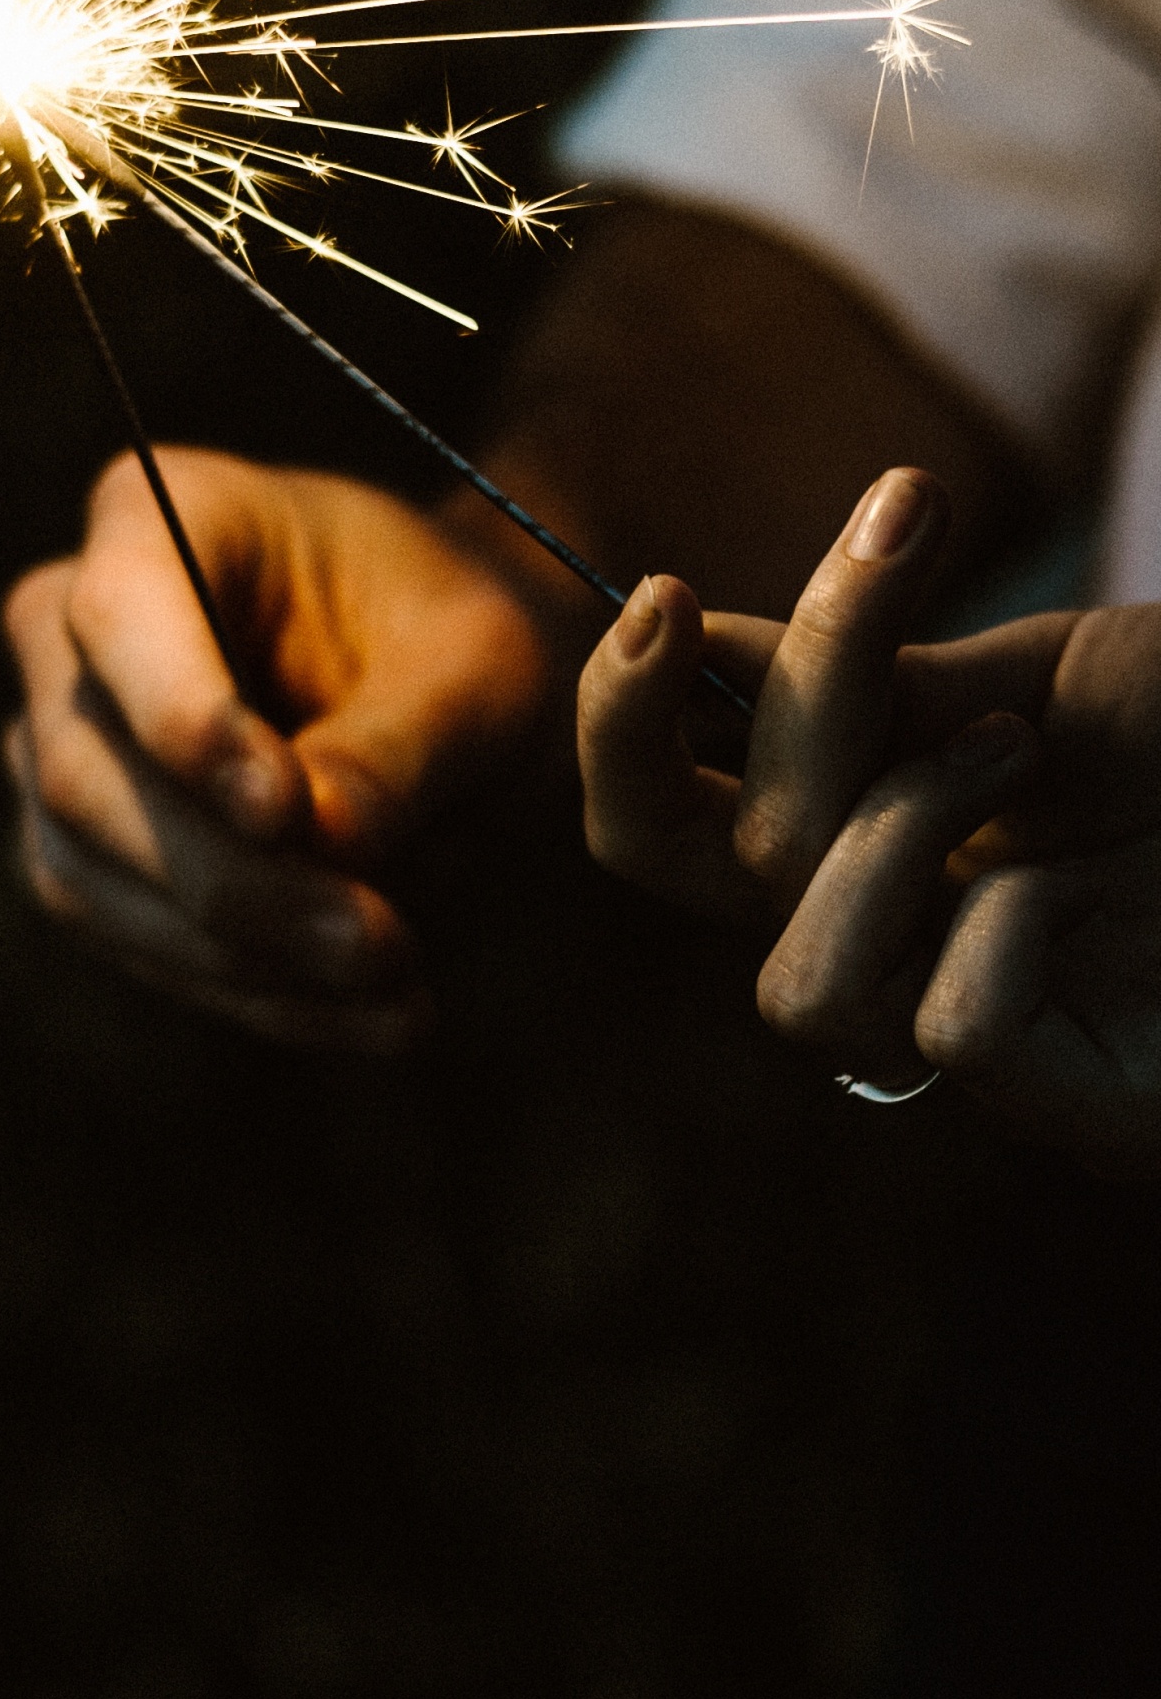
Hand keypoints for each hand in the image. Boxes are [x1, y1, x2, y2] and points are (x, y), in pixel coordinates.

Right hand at [2, 450, 554, 1050]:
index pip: (122, 614)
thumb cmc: (457, 640)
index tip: (283, 809)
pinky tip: (381, 1016)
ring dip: (249, 957)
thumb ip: (399, 743)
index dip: (184, 720)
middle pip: (85, 770)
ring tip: (401, 981)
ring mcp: (56, 750)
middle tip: (380, 938)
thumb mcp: (480, 670)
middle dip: (232, 878)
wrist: (451, 689)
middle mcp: (69, 626)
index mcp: (157, 513)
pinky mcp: (87, 862)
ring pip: (93, 880)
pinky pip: (144, 950)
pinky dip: (265, 996)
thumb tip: (320, 840)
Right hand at [580, 468, 1160, 1172]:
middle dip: (653, 742)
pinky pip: (945, 1038)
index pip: (669, 811)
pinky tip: (1076, 887)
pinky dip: (993, 936)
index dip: (621, 721)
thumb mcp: (1047, 675)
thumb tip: (701, 632)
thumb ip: (878, 674)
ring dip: (879, 832)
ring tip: (1011, 742)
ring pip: (795, 982)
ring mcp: (976, 1024)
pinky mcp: (1068, 1104)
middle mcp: (898, 929)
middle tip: (715, 602)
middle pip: (670, 882)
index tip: (670, 594)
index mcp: (873, 828)